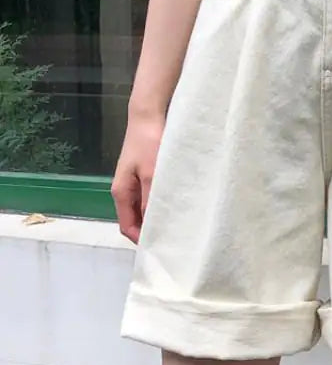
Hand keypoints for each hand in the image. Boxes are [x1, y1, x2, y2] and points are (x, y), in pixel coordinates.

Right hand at [111, 110, 164, 243]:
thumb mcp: (152, 174)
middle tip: (173, 240)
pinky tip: (177, 205)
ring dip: (157, 217)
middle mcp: (125, 191)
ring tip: (177, 226)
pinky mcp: (145, 174)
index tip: (160, 248)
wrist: (148, 117)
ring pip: (144, 208)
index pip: (127, 227)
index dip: (141, 239)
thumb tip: (154, 225)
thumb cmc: (149, 144)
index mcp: (121, 193)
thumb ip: (151, 199)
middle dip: (150, 231)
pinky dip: (160, 204)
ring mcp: (135, 182)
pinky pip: (151, 196)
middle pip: (135, 219)